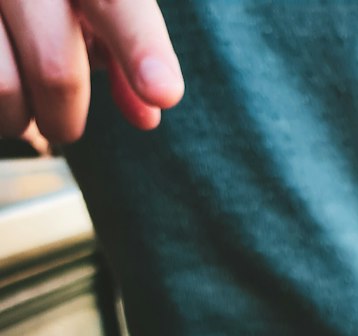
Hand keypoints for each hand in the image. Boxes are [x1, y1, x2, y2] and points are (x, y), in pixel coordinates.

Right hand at [0, 0, 182, 142]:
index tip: (163, 90)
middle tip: (63, 123)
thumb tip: (148, 116)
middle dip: (66, 118)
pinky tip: (3, 95)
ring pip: (5, 90)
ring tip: (20, 102)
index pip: (116, 2)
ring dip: (18, 119)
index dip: (140, 46)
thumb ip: (124, 50)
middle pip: (57, 70)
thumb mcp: (90, 4)